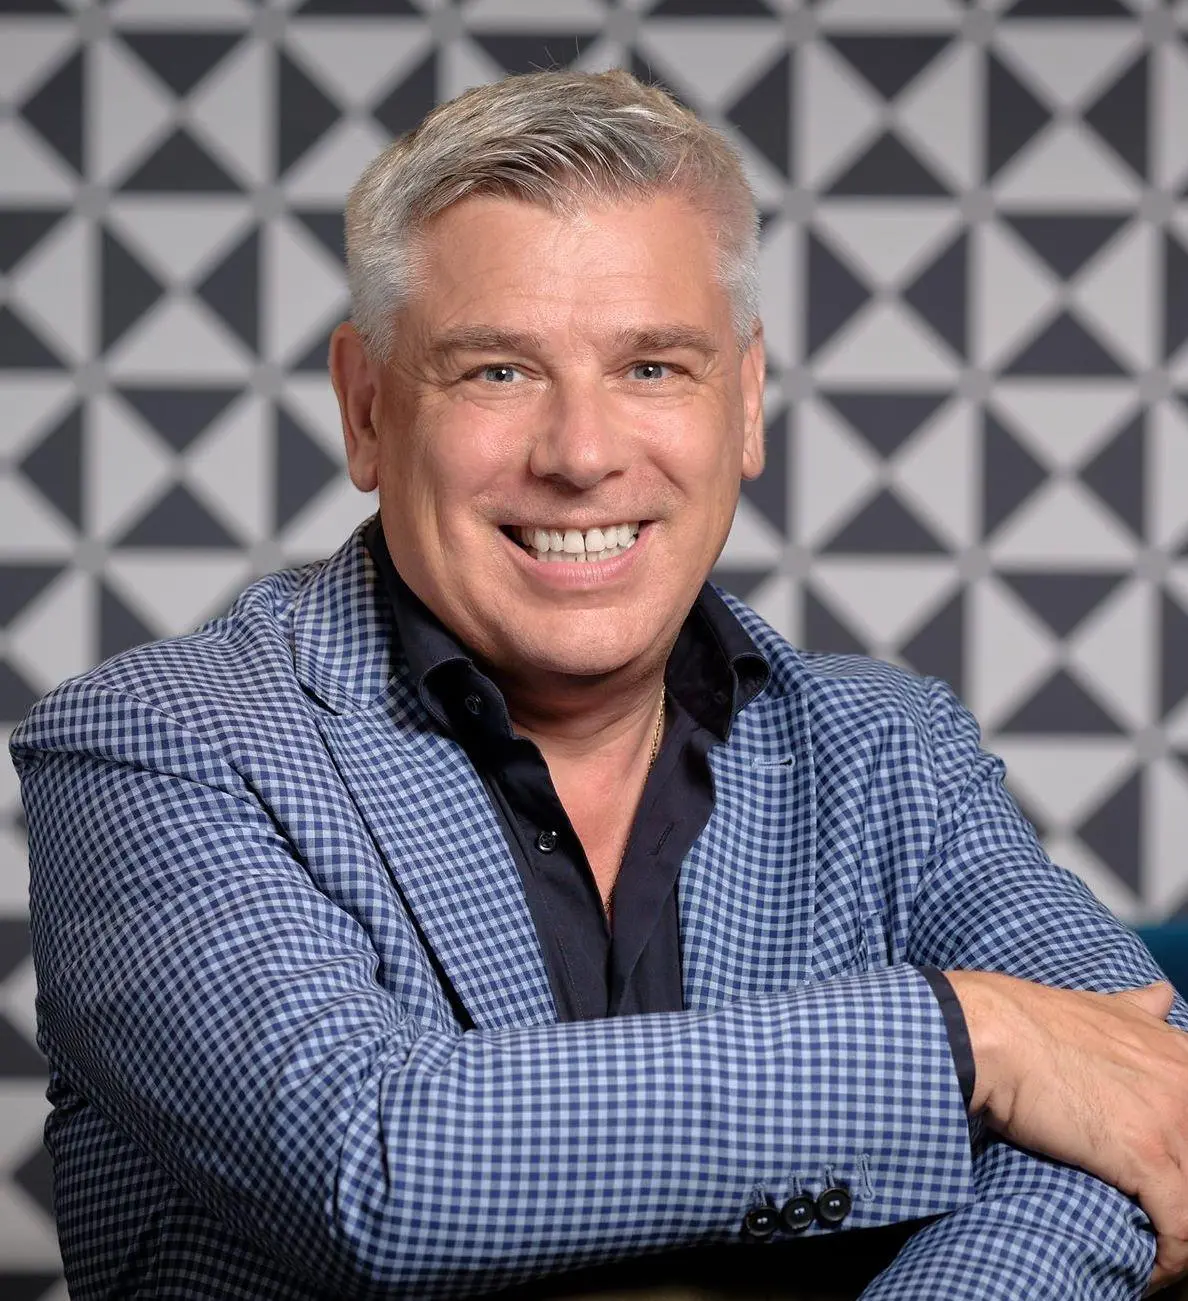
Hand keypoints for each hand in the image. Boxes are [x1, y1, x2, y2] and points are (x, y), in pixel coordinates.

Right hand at [945, 971, 1187, 1292]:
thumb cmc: (1028, 1019)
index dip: (1186, 1148)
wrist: (989, 1032)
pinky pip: (1183, 1228)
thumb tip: (1161, 997)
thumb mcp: (1100, 1005)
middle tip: (1159, 1209)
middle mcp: (1185, 1079)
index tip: (1172, 1173)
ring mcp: (1171, 1117)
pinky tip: (1152, 1273)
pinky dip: (1171, 1261)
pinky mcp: (1148, 1156)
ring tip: (1159, 1249)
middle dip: (1182, 1186)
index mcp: (1177, 1049)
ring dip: (1182, 1231)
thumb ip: (1137, 1010)